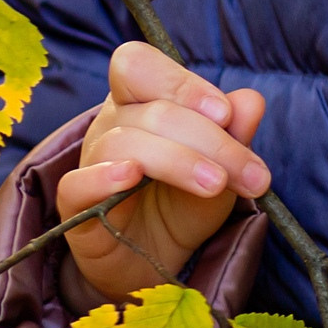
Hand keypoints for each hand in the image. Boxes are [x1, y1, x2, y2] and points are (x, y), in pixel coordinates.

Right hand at [57, 42, 270, 297]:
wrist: (153, 263)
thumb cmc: (183, 203)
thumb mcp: (220, 169)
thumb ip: (234, 134)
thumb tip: (251, 101)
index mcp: (140, 101)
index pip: (140, 65)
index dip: (181, 83)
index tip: (226, 114)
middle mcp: (110, 124)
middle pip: (150, 111)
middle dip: (208, 138)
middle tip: (251, 174)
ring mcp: (90, 163)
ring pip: (122, 144)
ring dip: (178, 161)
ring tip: (217, 184)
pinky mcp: (76, 208)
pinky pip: (76, 184)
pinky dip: (103, 177)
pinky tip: (132, 177)